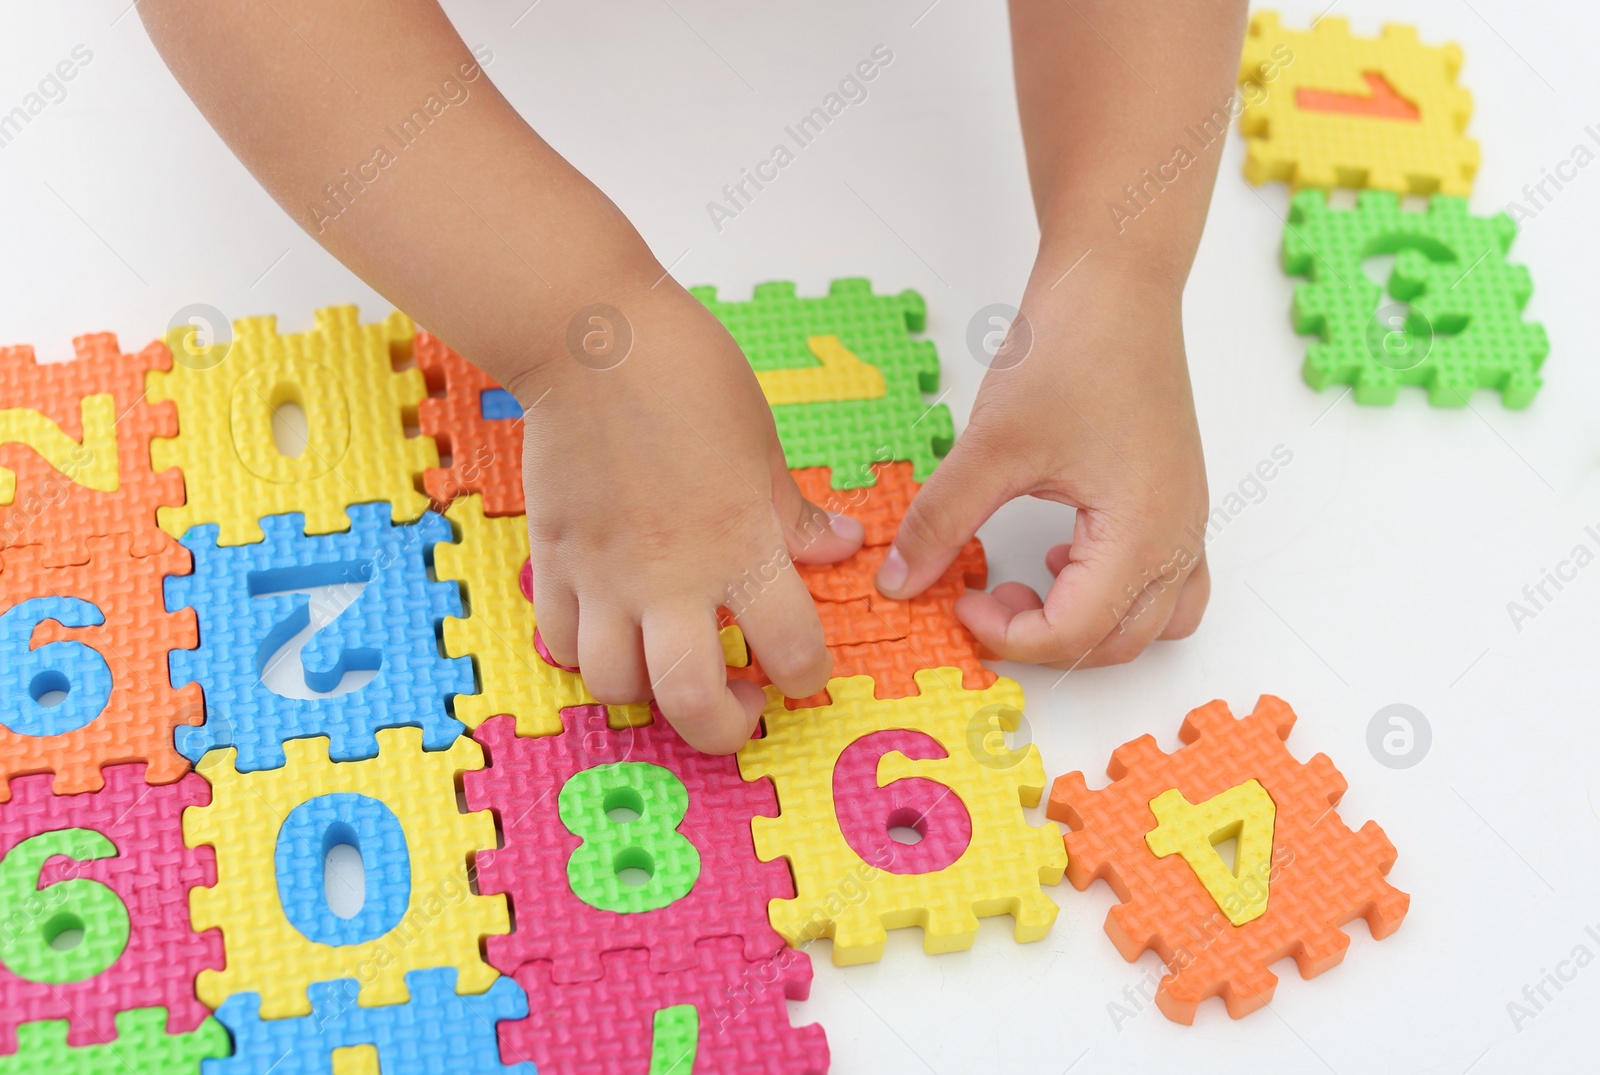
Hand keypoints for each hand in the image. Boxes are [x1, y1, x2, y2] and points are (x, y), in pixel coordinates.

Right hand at [515, 280, 863, 751]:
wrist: (589, 340)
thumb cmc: (686, 375)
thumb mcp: (763, 445)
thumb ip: (792, 512)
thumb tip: (838, 546)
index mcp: (740, 546)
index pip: (791, 651)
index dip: (806, 677)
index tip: (802, 671)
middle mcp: (671, 578)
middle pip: (692, 701)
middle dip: (724, 728)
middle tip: (741, 706)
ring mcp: (604, 576)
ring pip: (616, 684)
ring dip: (650, 694)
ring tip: (671, 669)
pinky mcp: (555, 561)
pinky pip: (558, 642)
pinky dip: (583, 654)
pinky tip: (609, 632)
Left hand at [876, 266, 1209, 667]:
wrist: (1119, 279)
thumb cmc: (1072, 348)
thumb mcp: (990, 445)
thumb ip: (942, 521)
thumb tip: (900, 580)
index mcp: (1142, 533)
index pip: (1076, 634)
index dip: (1007, 634)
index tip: (957, 600)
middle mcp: (1178, 538)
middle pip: (1114, 642)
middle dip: (1039, 637)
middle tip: (979, 598)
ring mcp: (1185, 520)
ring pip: (1148, 621)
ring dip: (1085, 624)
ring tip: (1024, 580)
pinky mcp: (1175, 498)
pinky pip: (1163, 581)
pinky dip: (1115, 592)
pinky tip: (1063, 551)